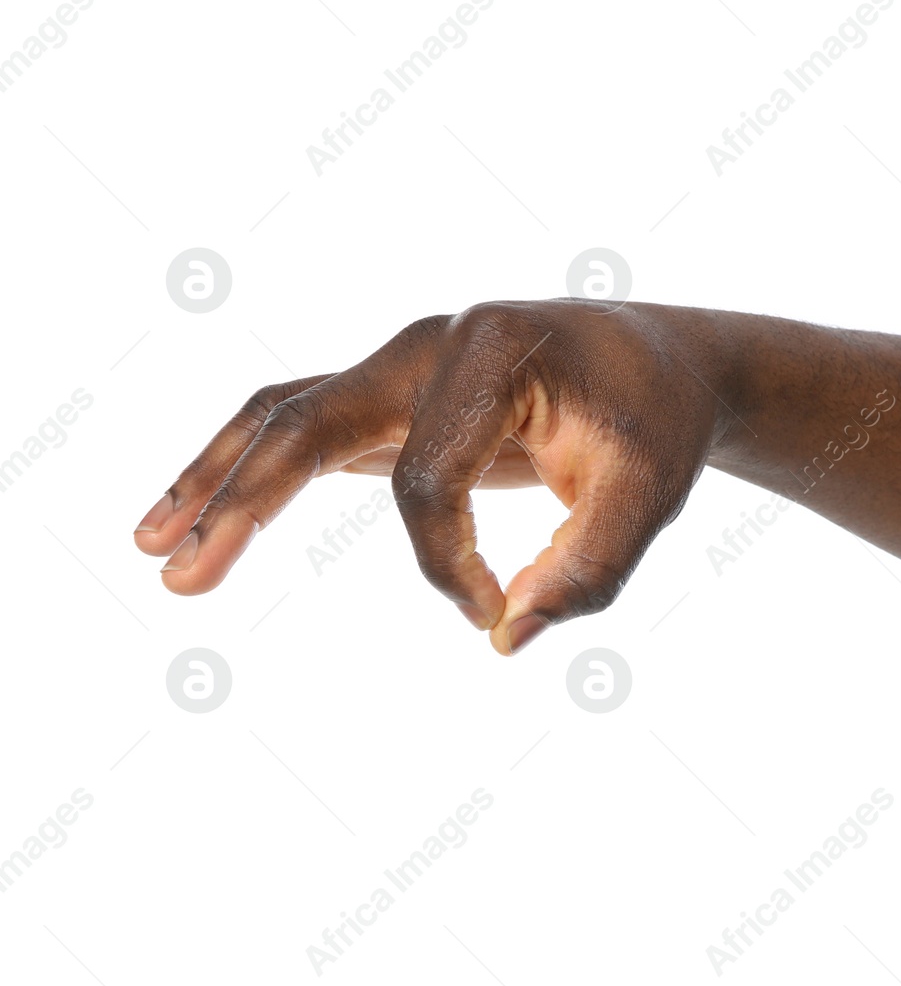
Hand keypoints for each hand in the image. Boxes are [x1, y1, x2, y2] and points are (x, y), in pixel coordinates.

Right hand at [132, 300, 725, 653]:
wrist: (664, 361)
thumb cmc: (657, 421)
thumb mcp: (648, 494)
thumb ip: (591, 571)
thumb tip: (506, 641)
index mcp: (492, 350)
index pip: (430, 479)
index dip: (450, 565)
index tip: (496, 612)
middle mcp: (430, 344)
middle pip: (311, 422)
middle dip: (243, 502)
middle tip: (177, 577)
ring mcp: (403, 362)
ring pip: (287, 416)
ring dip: (219, 480)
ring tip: (152, 546)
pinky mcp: (395, 393)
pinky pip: (305, 424)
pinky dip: (251, 465)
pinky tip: (202, 510)